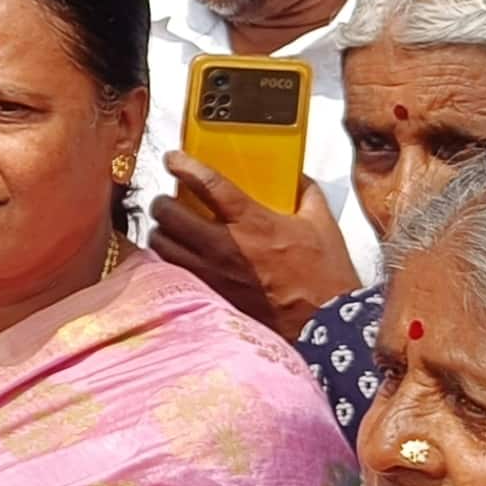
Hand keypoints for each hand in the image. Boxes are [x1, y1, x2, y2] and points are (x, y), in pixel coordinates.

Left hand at [145, 153, 358, 334]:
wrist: (324, 326)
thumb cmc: (324, 278)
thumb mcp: (322, 226)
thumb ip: (307, 194)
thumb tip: (296, 176)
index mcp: (253, 223)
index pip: (207, 184)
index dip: (184, 165)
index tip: (173, 158)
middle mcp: (225, 247)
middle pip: (170, 214)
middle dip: (163, 202)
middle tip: (169, 199)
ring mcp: (212, 273)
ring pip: (162, 244)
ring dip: (161, 232)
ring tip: (169, 229)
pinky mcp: (209, 295)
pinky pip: (172, 272)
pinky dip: (168, 260)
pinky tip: (178, 256)